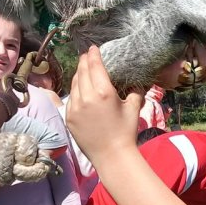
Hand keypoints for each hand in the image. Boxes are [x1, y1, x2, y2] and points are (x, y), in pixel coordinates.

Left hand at [66, 48, 142, 170]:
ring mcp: (74, 107)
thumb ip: (134, 91)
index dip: (93, 54)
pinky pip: (71, 98)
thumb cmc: (126, 131)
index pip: (95, 66)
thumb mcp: (133, 107)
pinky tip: (80, 88)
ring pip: (74, 84)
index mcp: (103, 91)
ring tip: (83, 69)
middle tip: (87, 55)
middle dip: (84, 61)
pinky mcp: (69, 117)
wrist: (112, 156)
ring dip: (78, 74)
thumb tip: (136, 82)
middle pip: (82, 71)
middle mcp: (86, 97)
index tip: (93, 48)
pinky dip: (75, 89)